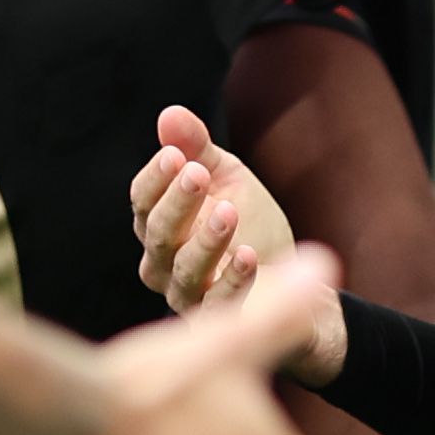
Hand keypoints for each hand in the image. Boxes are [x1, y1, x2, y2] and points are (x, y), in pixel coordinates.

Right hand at [129, 107, 343, 380]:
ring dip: (205, 240)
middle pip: (158, 234)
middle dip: (177, 203)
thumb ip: (197, 148)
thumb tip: (169, 114)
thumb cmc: (250, 222)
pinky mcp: (219, 319)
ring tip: (228, 211)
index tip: (175, 155)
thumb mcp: (227, 177)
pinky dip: (233, 279)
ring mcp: (187, 294)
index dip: (155, 179)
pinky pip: (219, 302)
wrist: (291, 277)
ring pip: (184, 269)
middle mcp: (163, 262)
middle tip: (197, 175)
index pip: (143, 201)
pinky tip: (249, 255)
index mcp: (159, 224)